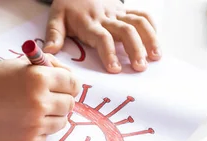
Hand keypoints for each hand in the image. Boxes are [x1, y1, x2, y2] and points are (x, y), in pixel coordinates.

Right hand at [0, 56, 80, 140]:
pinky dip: (39, 130)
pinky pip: (46, 136)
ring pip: (61, 122)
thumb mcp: (20, 64)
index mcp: (40, 78)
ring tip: (32, 111)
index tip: (63, 87)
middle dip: (60, 100)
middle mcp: (40, 102)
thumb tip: (69, 76)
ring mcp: (35, 125)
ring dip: (52, 117)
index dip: (69, 84)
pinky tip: (23, 122)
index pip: (73, 84)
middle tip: (46, 99)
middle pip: (69, 104)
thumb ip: (48, 66)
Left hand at [44, 0, 160, 72]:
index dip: (109, 53)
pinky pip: (142, 15)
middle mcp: (107, 18)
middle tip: (140, 67)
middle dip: (135, 49)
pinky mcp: (125, 10)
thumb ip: (54, 34)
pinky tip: (157, 42)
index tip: (115, 69)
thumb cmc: (67, 6)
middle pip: (125, 31)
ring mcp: (118, 13)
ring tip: (156, 57)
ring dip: (149, 39)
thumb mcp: (56, 17)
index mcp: (89, 23)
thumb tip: (49, 53)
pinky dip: (152, 26)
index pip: (102, 38)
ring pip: (138, 23)